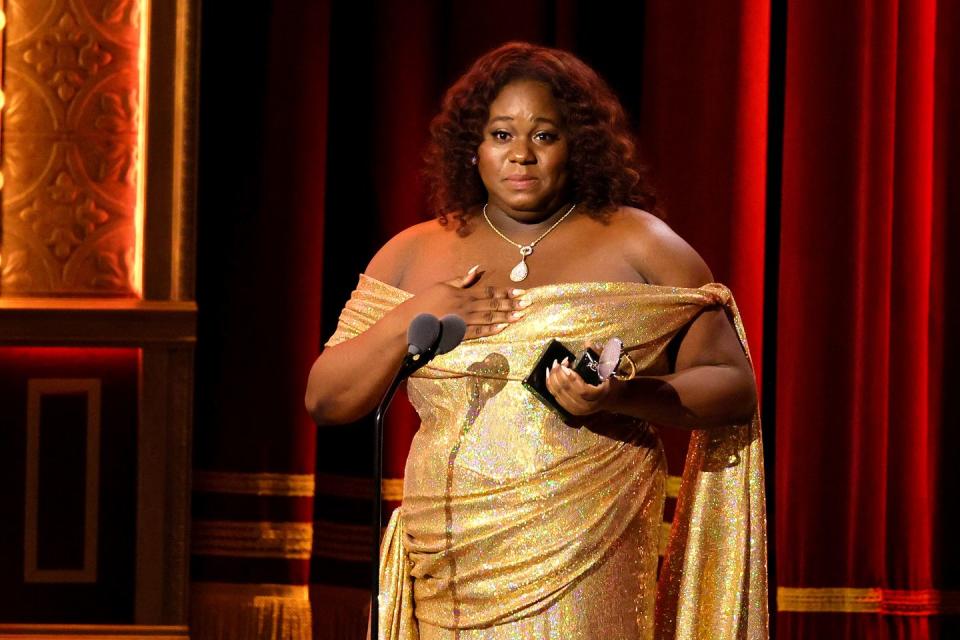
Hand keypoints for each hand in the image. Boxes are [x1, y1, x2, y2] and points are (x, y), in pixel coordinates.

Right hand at [398, 265, 531, 339]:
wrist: (410, 322)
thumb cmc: (424, 303)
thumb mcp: (441, 285)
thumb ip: (461, 279)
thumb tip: (477, 269)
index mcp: (462, 293)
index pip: (489, 292)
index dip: (506, 292)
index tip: (521, 292)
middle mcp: (465, 306)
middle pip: (493, 305)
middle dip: (512, 304)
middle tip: (528, 303)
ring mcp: (463, 321)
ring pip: (489, 318)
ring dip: (507, 316)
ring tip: (521, 315)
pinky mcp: (459, 334)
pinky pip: (479, 332)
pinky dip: (491, 330)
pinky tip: (503, 328)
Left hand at [545, 357, 610, 415]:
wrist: (612, 400)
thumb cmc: (611, 382)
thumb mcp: (610, 369)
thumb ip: (600, 355)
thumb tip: (587, 342)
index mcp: (598, 397)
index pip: (581, 390)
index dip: (571, 377)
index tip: (565, 365)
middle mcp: (586, 406)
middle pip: (567, 391)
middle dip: (559, 375)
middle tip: (557, 362)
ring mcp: (576, 410)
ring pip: (558, 394)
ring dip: (553, 378)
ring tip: (553, 366)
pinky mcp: (570, 410)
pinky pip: (556, 396)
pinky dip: (550, 385)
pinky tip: (549, 374)